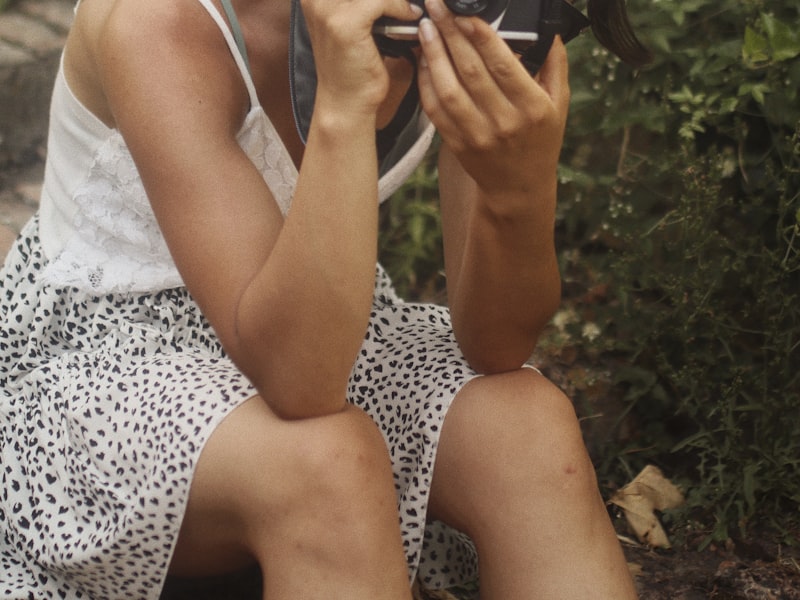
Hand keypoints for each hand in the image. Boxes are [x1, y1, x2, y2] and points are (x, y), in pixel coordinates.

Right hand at [300, 0, 423, 121]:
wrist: (346, 102)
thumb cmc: (353, 64)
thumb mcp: (354, 21)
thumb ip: (365, 1)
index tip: (395, 1)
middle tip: (407, 2)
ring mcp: (327, 9)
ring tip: (410, 7)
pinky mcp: (345, 24)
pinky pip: (382, 1)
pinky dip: (401, 7)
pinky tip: (410, 18)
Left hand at [417, 0, 569, 199]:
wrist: (519, 188)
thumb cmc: (540, 140)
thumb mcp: (558, 103)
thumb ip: (554, 63)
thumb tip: (549, 26)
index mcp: (532, 107)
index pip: (503, 64)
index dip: (480, 35)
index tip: (464, 11)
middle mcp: (504, 122)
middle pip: (471, 71)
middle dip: (450, 33)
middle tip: (437, 6)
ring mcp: (478, 135)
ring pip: (448, 89)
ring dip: (433, 55)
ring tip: (425, 27)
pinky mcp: (457, 144)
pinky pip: (436, 110)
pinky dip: (426, 83)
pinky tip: (423, 60)